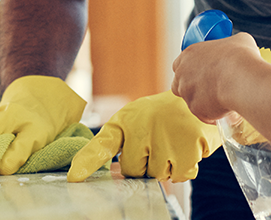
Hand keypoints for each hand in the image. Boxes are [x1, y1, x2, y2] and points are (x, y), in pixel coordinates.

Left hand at [66, 92, 221, 182]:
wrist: (196, 93)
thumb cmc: (159, 114)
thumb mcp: (132, 119)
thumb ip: (113, 144)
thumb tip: (87, 173)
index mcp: (125, 121)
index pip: (103, 144)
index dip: (87, 162)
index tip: (74, 177)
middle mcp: (143, 128)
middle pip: (134, 172)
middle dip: (145, 165)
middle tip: (156, 143)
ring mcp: (167, 138)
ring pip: (159, 175)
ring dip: (167, 166)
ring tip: (173, 142)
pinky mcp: (190, 146)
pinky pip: (182, 175)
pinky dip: (186, 166)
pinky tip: (187, 147)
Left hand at [171, 32, 269, 121]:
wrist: (241, 78)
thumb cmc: (240, 57)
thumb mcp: (239, 40)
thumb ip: (230, 45)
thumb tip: (238, 49)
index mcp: (188, 54)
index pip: (179, 64)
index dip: (191, 70)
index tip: (203, 73)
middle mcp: (182, 73)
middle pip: (179, 84)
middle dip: (191, 88)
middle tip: (209, 89)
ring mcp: (187, 92)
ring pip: (191, 101)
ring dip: (203, 102)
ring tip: (222, 100)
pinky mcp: (195, 108)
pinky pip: (203, 114)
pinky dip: (213, 114)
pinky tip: (226, 109)